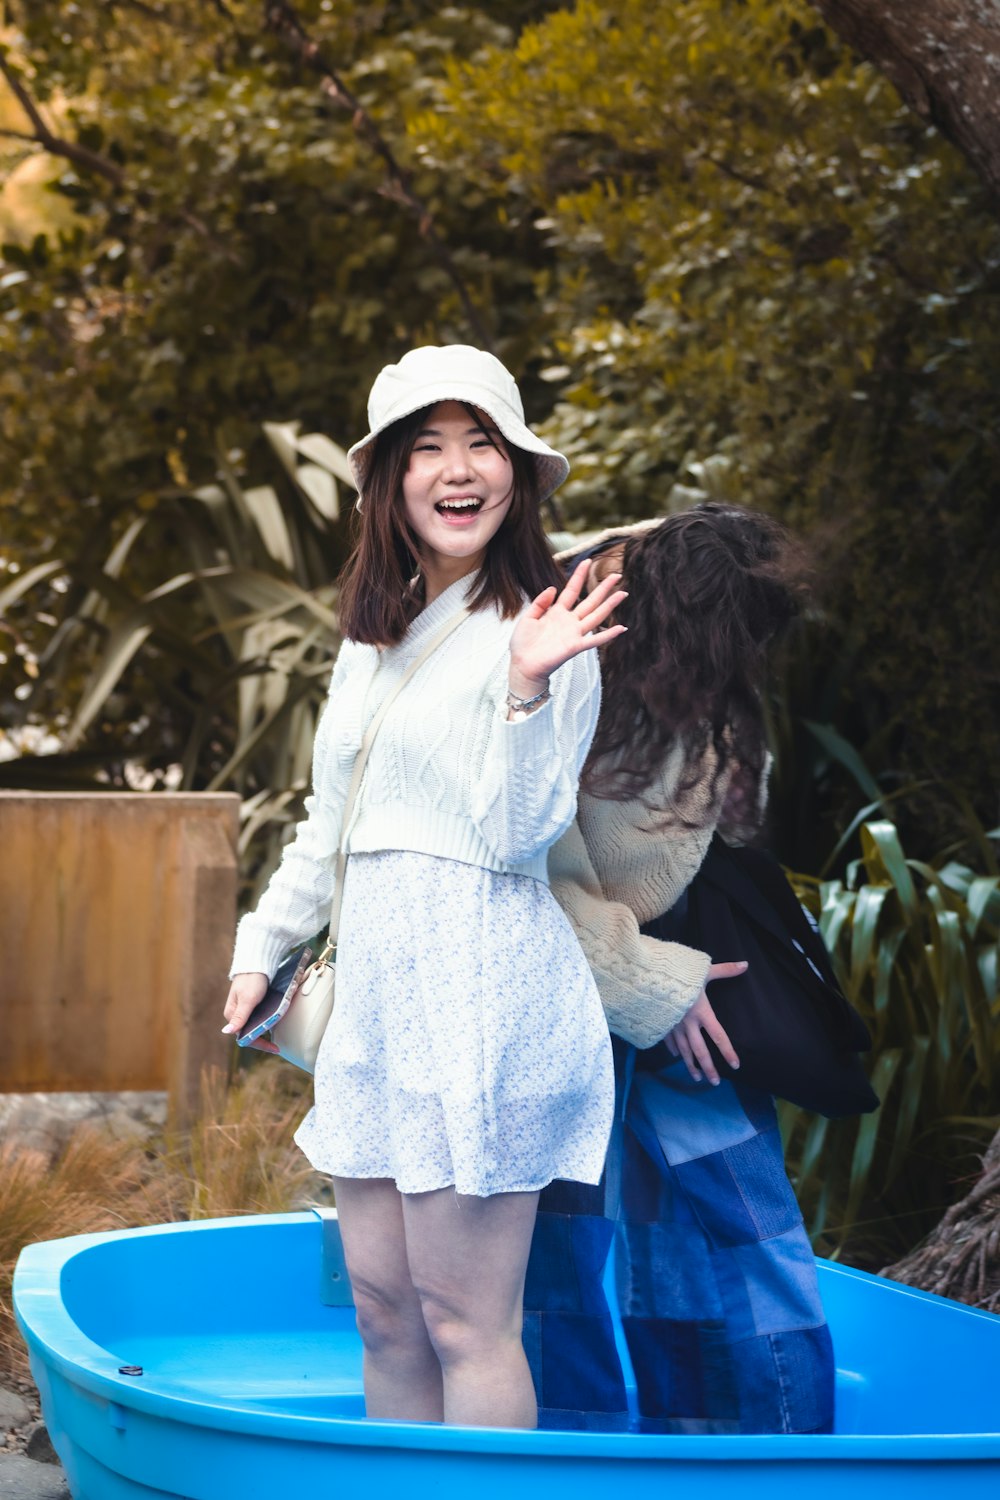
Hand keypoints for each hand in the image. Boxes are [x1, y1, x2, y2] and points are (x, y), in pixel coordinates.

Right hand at [221, 972, 278, 1053]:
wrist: (257, 962)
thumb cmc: (252, 979)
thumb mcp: (248, 999)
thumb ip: (240, 1016)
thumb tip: (227, 1032)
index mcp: (232, 1015)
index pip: (244, 1036)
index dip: (259, 1044)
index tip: (274, 1048)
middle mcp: (236, 1014)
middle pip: (249, 1033)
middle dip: (262, 1041)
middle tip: (277, 1047)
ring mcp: (243, 1009)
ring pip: (253, 1026)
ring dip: (264, 1032)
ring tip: (276, 1038)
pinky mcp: (251, 1004)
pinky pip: (257, 1017)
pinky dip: (265, 1023)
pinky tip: (273, 1024)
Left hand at [507, 559, 627, 696]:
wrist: (522, 665)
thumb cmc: (523, 644)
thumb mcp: (528, 618)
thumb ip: (540, 603)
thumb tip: (553, 588)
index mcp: (557, 613)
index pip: (572, 590)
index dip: (579, 575)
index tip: (587, 561)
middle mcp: (569, 622)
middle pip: (590, 601)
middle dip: (603, 588)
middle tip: (616, 575)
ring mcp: (574, 634)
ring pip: (596, 616)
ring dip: (610, 605)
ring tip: (623, 593)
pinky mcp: (575, 646)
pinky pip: (595, 640)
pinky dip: (608, 635)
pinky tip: (621, 628)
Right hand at [662, 961, 746, 1083]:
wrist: (648, 976)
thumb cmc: (678, 972)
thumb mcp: (703, 970)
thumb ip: (725, 970)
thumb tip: (745, 965)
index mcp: (702, 1012)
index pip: (719, 1036)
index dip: (728, 1052)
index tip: (735, 1065)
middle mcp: (688, 1023)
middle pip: (700, 1050)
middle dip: (708, 1068)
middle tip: (715, 1082)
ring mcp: (673, 1025)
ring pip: (684, 1050)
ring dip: (691, 1065)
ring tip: (697, 1078)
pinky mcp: (661, 1023)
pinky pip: (668, 1041)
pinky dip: (673, 1050)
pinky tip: (676, 1056)